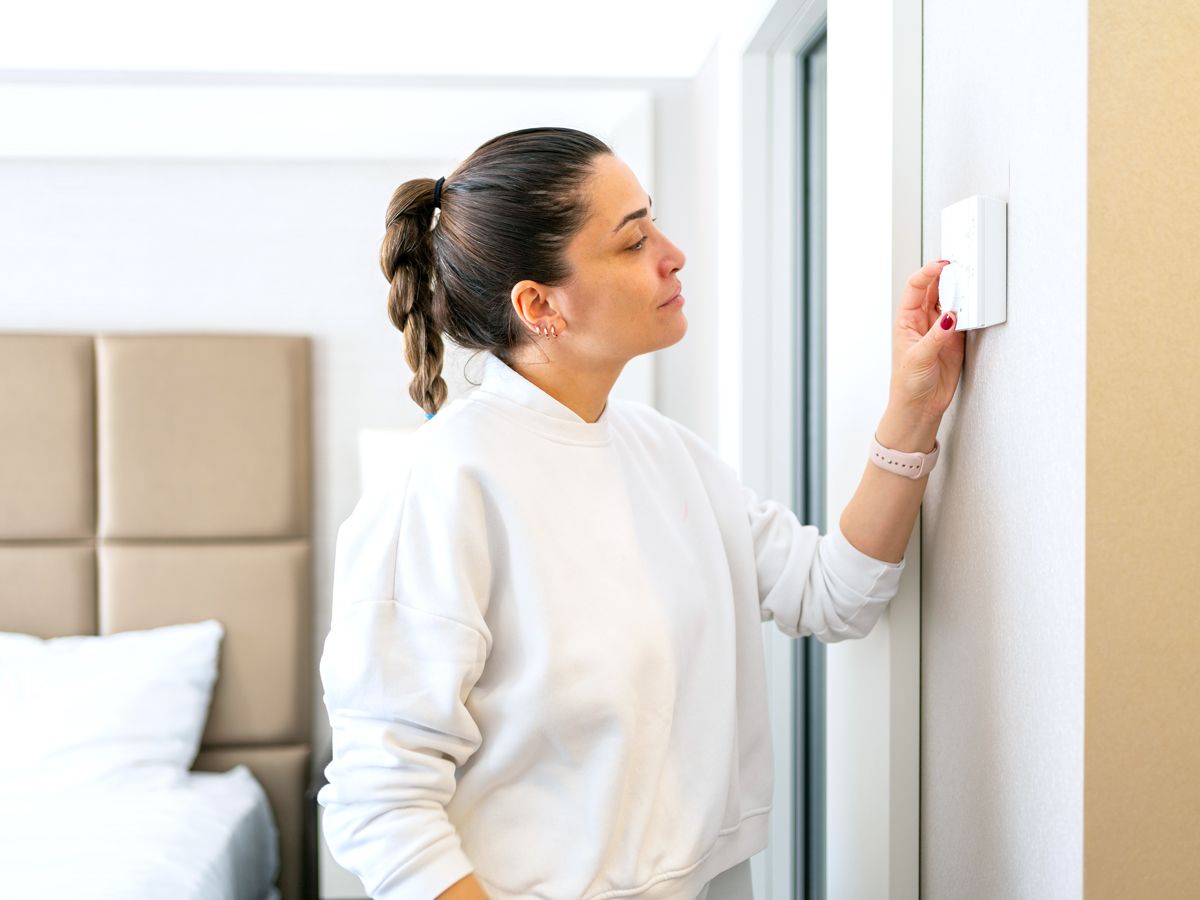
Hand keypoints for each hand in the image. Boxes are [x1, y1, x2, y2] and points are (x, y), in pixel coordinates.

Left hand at [888, 259, 965, 421]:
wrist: (920, 406)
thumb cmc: (908, 384)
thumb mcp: (919, 357)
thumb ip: (936, 336)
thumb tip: (950, 315)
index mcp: (906, 319)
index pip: (916, 287)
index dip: (928, 272)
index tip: (942, 265)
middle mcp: (923, 320)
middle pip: (935, 289)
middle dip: (947, 275)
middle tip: (961, 267)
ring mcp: (940, 329)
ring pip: (951, 300)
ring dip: (960, 291)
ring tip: (970, 283)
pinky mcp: (955, 339)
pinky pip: (965, 318)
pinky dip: (971, 310)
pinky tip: (976, 305)